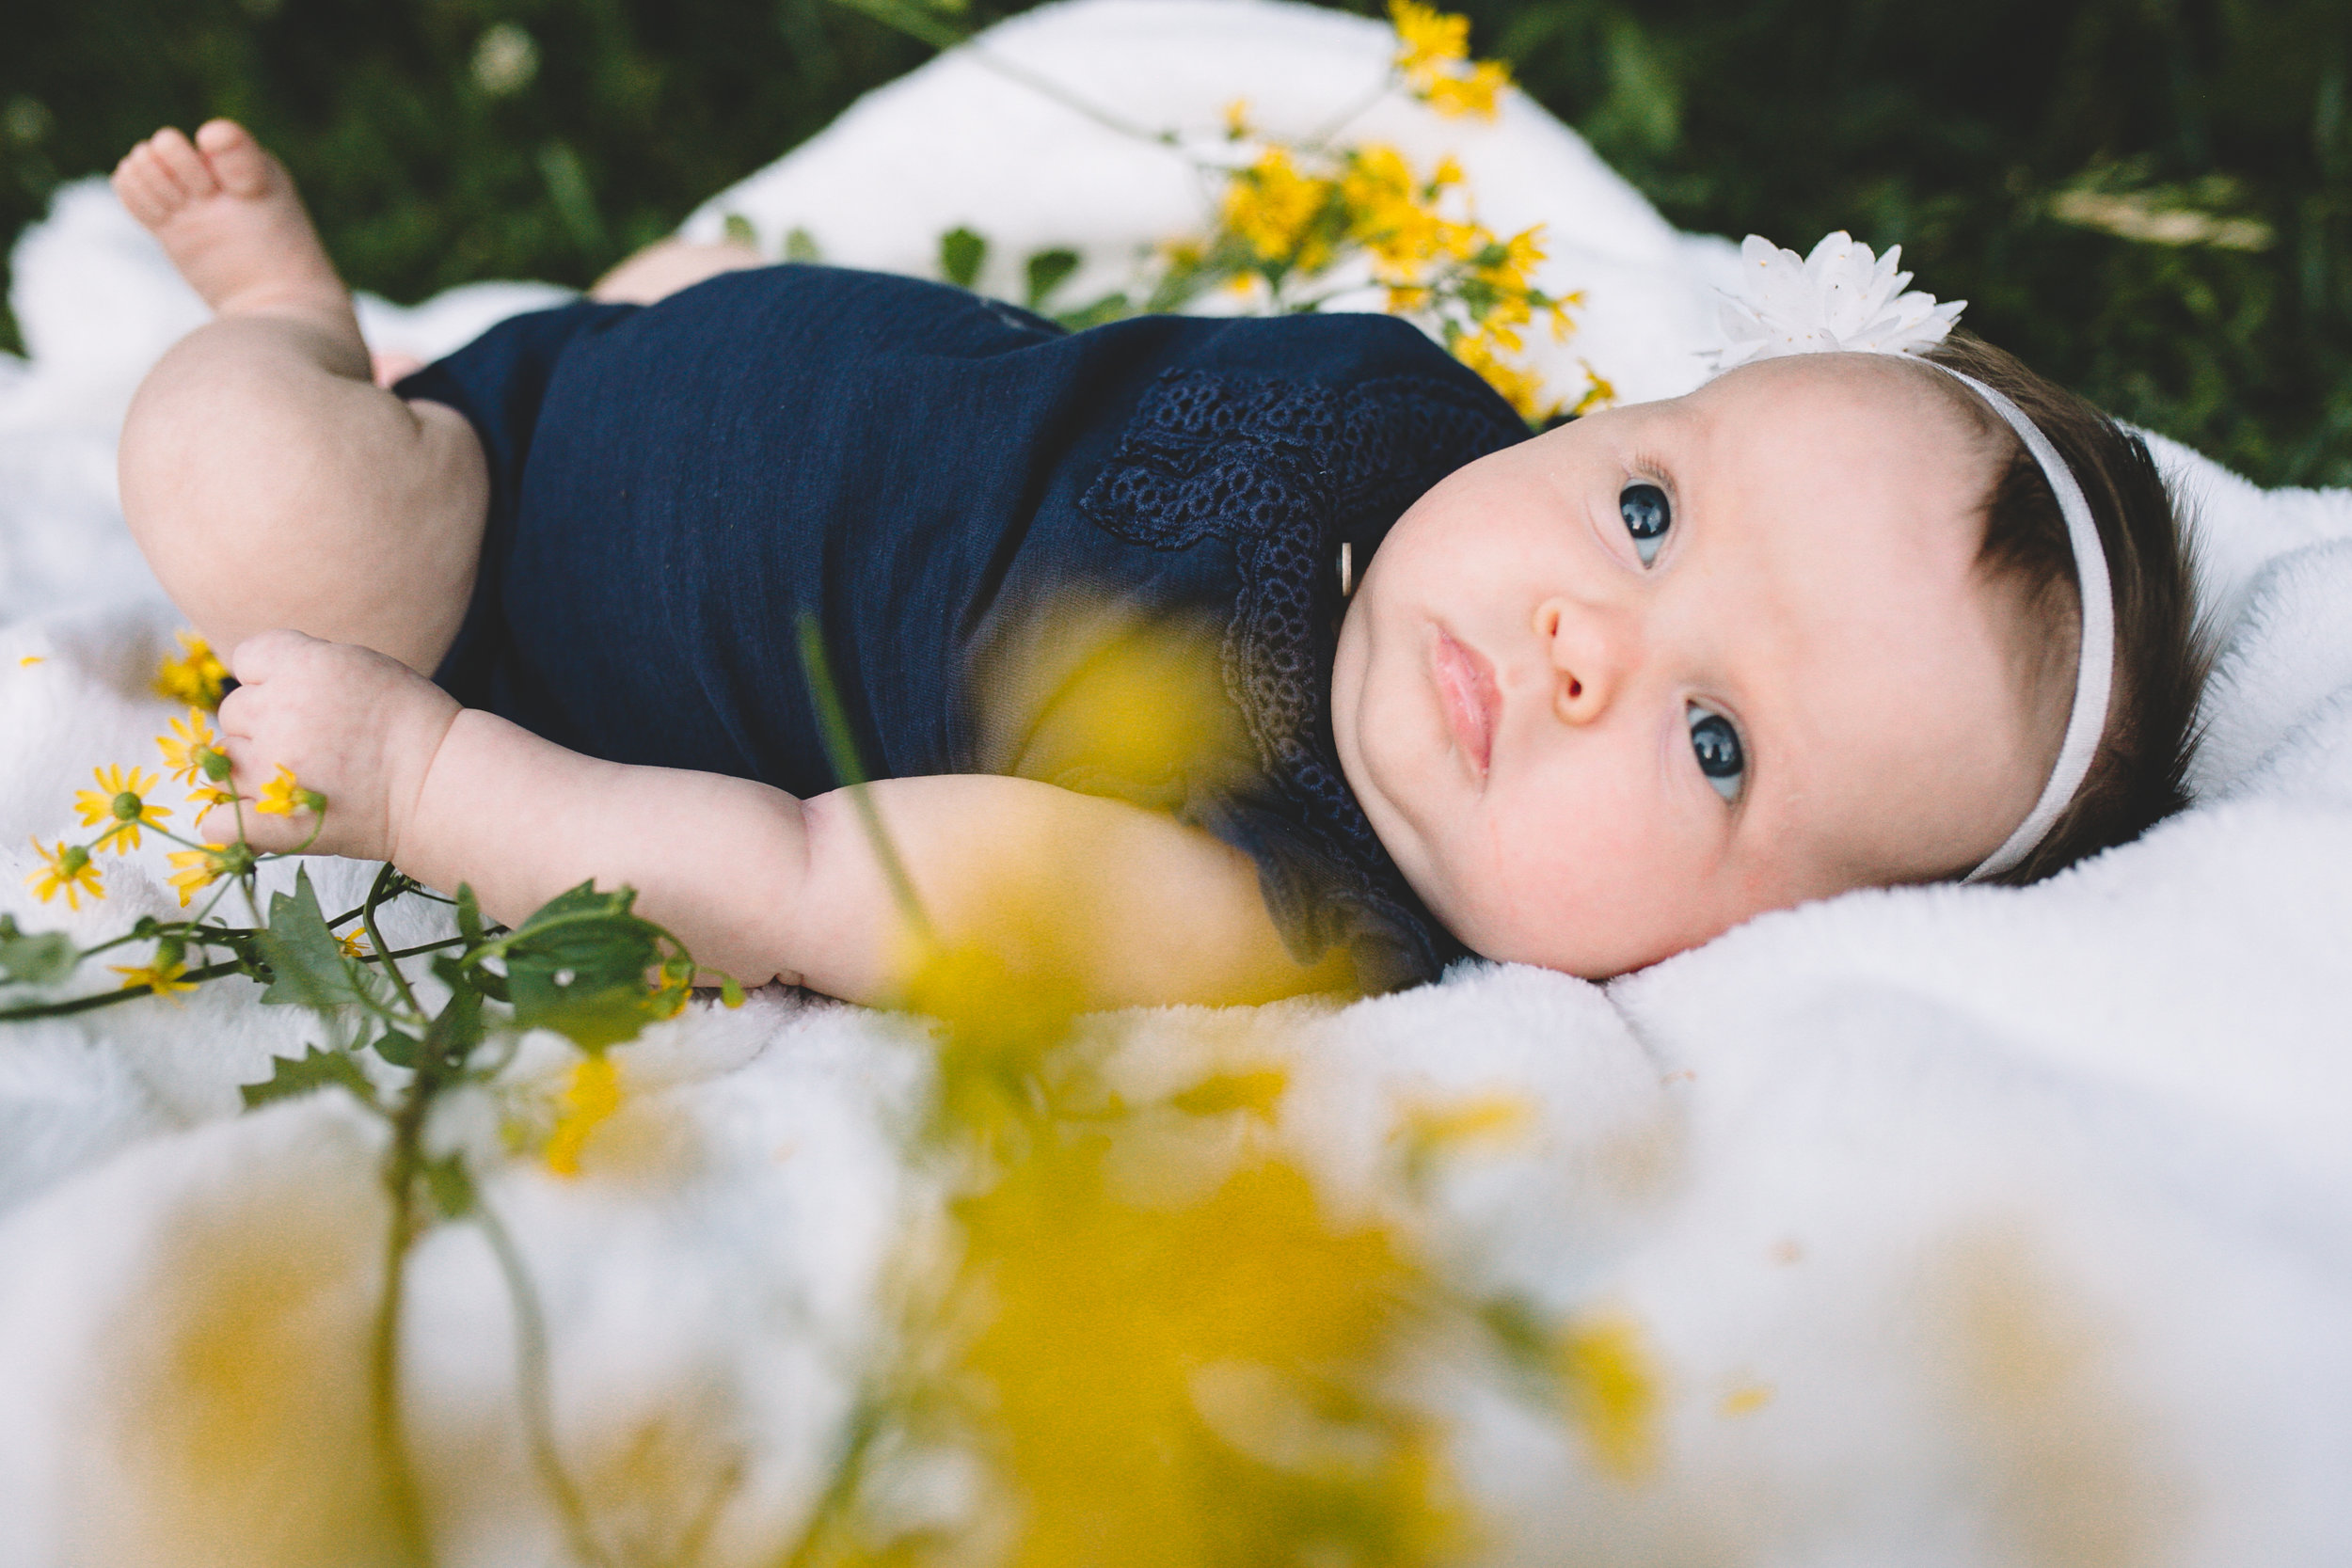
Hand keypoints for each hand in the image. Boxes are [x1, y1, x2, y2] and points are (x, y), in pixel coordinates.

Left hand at [200, 629, 461, 862]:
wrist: (441, 785)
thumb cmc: (411, 723)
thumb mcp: (361, 665)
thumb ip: (303, 664)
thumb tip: (255, 679)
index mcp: (300, 666)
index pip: (248, 658)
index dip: (272, 675)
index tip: (304, 694)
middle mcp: (275, 712)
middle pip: (234, 710)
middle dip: (265, 722)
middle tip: (314, 739)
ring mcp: (268, 768)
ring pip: (226, 758)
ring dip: (254, 765)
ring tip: (306, 775)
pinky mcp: (272, 818)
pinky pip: (216, 819)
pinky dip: (226, 820)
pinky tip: (250, 814)